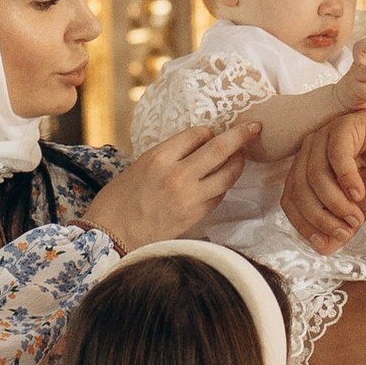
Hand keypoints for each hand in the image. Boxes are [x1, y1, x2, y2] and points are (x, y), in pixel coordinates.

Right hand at [84, 120, 256, 252]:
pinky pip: (219, 195)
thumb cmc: (117, 201)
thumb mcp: (138, 166)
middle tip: (255, 127)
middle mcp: (178, 175)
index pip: (197, 134)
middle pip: (221, 149)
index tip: (212, 132)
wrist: (111, 237)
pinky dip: (224, 185)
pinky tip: (222, 181)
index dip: (208, 131)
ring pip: (228, 174)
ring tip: (241, 156)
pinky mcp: (195, 216)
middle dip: (242, 135)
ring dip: (238, 162)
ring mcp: (190, 198)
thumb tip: (192, 147)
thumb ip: (166, 156)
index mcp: (159, 158)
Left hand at [281, 100, 365, 250]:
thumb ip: (341, 225)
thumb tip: (323, 249)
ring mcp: (325, 135)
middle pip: (299, 189)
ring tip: (356, 217)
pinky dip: (346, 179)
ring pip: (315, 175)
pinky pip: (336, 156)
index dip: (303, 224)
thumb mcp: (359, 207)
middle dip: (320, 217)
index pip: (290, 199)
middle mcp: (310, 149)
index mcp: (306, 166)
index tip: (324, 242)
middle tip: (344, 232)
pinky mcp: (345, 126)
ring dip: (335, 202)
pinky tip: (360, 194)